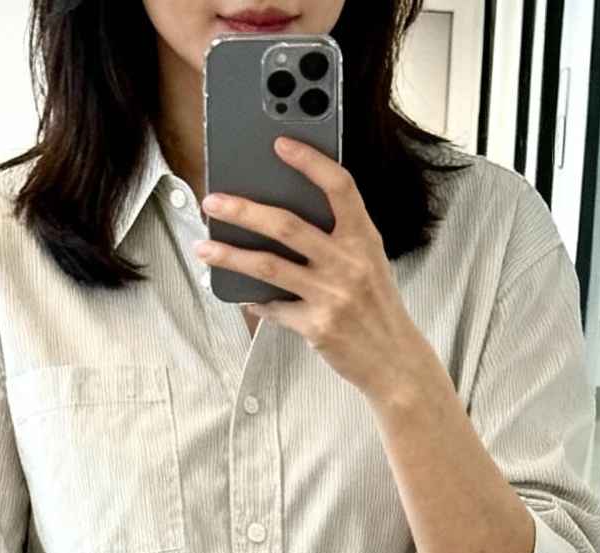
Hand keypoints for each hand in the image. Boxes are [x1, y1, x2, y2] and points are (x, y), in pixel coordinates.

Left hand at [195, 136, 435, 407]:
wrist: (395, 361)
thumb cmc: (377, 307)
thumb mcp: (370, 262)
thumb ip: (339, 236)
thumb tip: (286, 216)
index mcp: (363, 238)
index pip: (339, 187)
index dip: (310, 162)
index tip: (281, 144)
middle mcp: (348, 263)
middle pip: (287, 225)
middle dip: (243, 211)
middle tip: (213, 202)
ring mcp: (332, 295)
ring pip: (270, 265)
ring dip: (230, 255)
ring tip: (204, 247)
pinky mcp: (317, 326)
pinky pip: (275, 307)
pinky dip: (254, 299)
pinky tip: (239, 291)